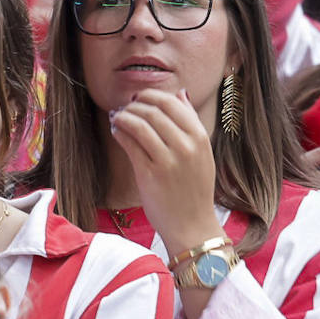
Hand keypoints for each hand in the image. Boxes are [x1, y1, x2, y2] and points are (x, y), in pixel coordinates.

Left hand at [110, 88, 224, 256]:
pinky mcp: (149, 173)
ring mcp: (168, 159)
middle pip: (155, 111)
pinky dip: (120, 132)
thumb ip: (191, 123)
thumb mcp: (203, 152)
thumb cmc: (195, 189)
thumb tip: (181, 94)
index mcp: (201, 137)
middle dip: (135, 105)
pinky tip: (116, 130)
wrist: (192, 224)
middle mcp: (186, 145)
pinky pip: (130, 143)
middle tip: (125, 107)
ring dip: (124, 116)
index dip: (152, 96)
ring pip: (141, 124)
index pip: (174, 103)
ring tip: (117, 117)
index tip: (140, 98)